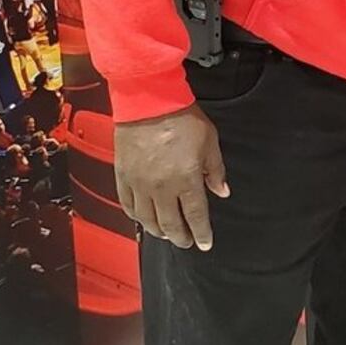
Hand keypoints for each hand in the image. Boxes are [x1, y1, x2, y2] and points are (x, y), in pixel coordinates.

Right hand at [114, 105, 228, 250]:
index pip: (196, 215)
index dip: (202, 233)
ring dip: (158, 230)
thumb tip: (222, 191)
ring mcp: (140, 183)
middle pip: (171, 223)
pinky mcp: (123, 176)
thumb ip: (215, 170)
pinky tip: (143, 218)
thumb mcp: (210, 141)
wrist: (148, 101)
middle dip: (180, 237)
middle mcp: (162, 187)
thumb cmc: (181, 117)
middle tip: (186, 242)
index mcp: (186, 179)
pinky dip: (136, 216)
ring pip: (148, 219)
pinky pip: (128, 204)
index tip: (205, 243)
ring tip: (166, 233)